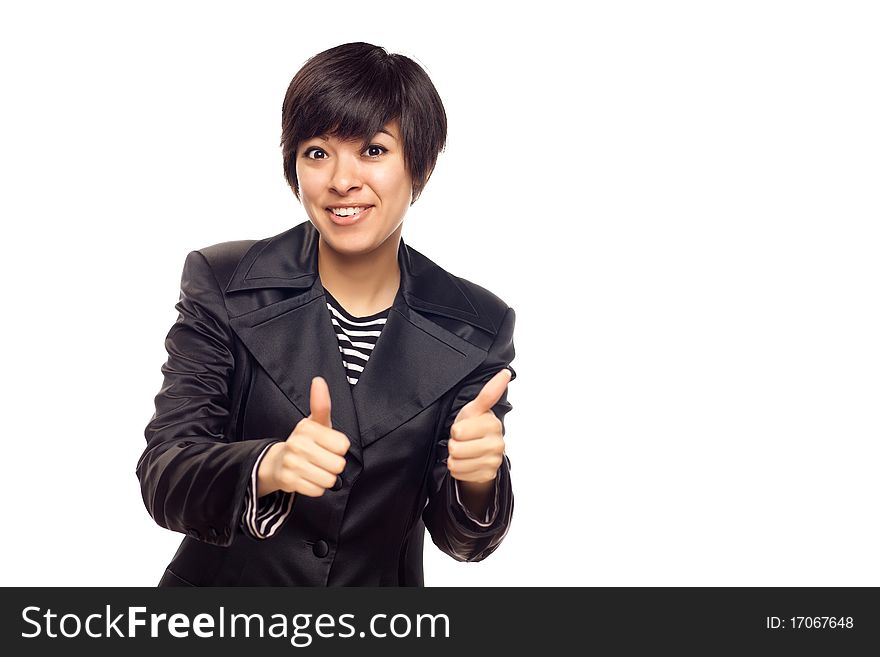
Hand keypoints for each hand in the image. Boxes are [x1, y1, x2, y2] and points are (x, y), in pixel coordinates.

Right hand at [257, 376, 349, 496]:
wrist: (278, 462)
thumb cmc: (306, 441)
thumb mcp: (316, 422)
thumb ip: (321, 404)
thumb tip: (318, 380)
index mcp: (307, 428)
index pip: (343, 445)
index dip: (339, 447)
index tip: (328, 444)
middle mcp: (298, 444)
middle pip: (338, 464)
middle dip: (334, 465)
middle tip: (322, 459)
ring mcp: (292, 463)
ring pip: (329, 480)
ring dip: (326, 477)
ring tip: (316, 468)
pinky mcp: (289, 482)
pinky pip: (318, 490)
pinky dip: (316, 487)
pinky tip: (308, 478)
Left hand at [447, 369, 510, 484]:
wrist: (479, 451)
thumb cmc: (474, 426)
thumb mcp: (475, 409)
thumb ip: (489, 392)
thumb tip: (505, 372)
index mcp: (492, 424)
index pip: (458, 431)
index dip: (455, 430)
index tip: (463, 429)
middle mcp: (497, 443)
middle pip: (456, 448)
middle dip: (454, 444)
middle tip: (463, 441)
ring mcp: (493, 460)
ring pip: (456, 462)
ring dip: (454, 458)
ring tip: (464, 451)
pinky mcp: (488, 474)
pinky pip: (459, 473)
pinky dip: (458, 469)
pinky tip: (466, 462)